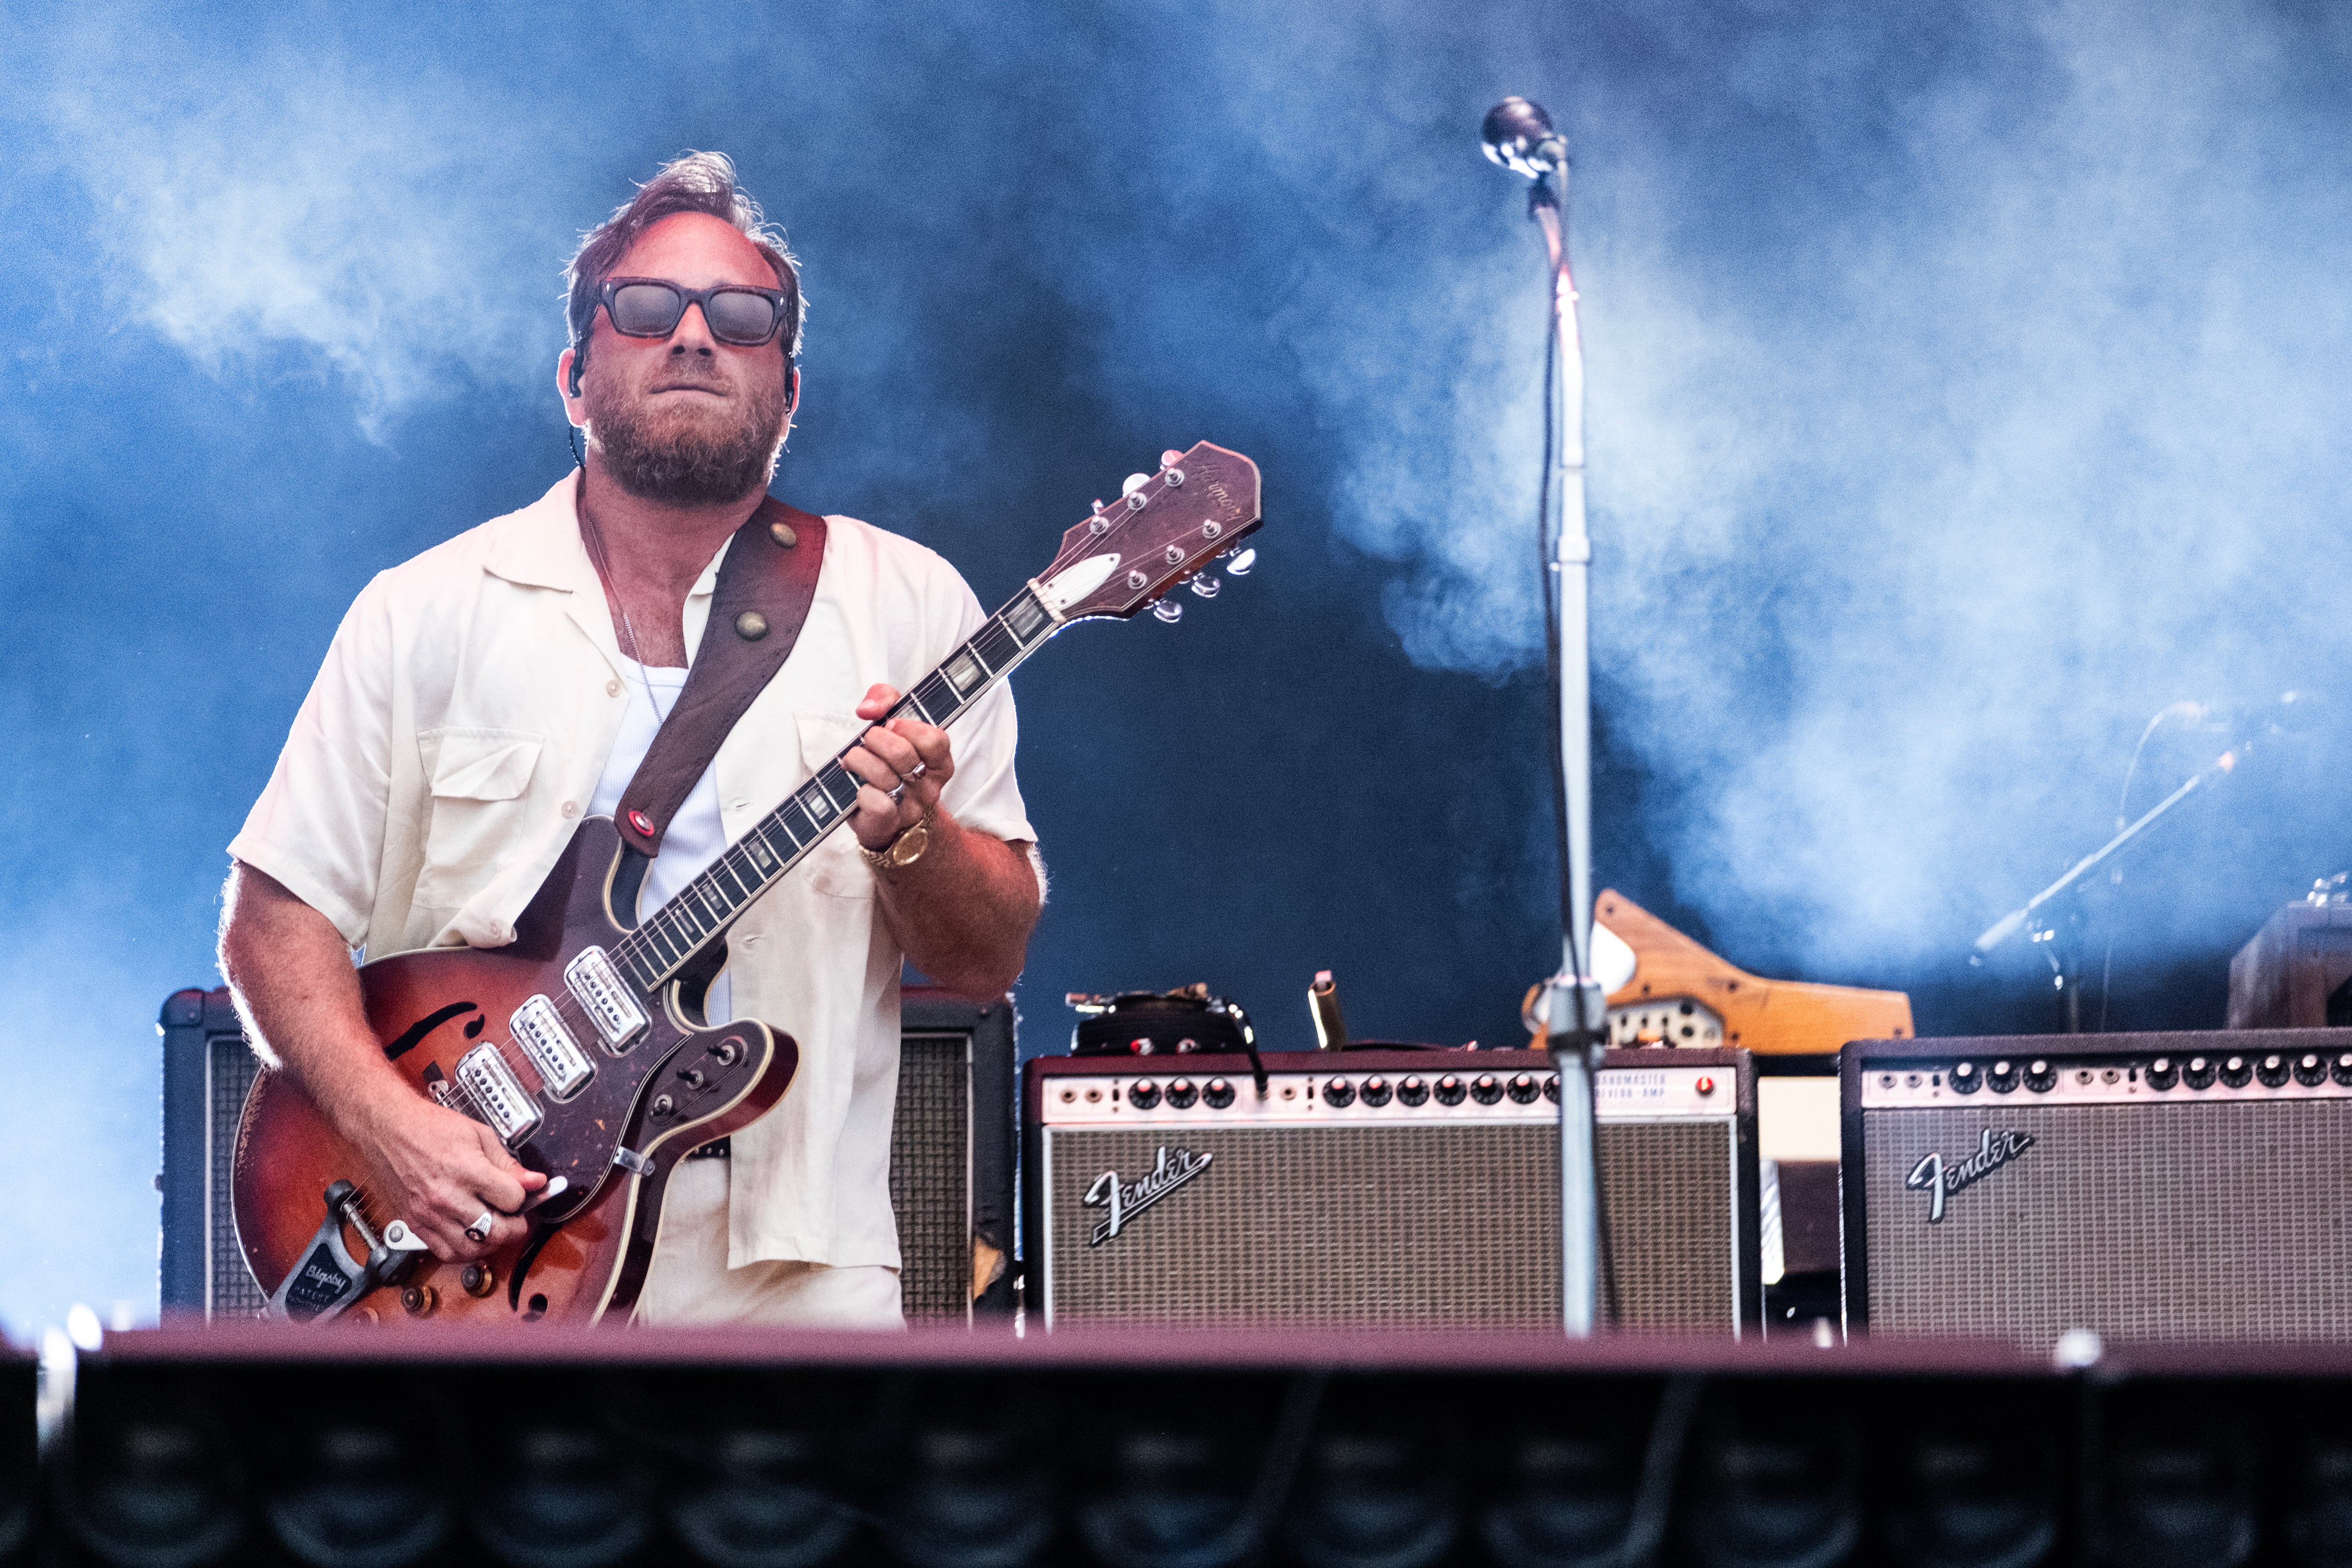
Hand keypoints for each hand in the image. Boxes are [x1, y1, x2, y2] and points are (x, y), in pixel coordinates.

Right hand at [354, 1093, 546, 1260]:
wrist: (388, 1129)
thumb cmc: (431, 1127)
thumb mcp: (480, 1135)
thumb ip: (508, 1164)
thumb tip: (536, 1182)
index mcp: (468, 1171)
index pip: (513, 1200)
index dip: (524, 1197)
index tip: (523, 1192)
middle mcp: (448, 1198)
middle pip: (496, 1232)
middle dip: (515, 1228)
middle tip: (517, 1218)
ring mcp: (429, 1214)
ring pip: (471, 1250)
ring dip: (490, 1243)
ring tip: (494, 1227)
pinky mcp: (415, 1223)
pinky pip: (445, 1253)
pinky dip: (463, 1251)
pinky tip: (470, 1236)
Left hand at [843, 684, 955, 852]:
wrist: (881, 818)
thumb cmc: (887, 764)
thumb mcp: (892, 725)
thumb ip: (885, 699)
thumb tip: (869, 708)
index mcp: (940, 762)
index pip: (934, 738)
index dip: (905, 726)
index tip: (889, 724)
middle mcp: (931, 787)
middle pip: (902, 753)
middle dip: (874, 738)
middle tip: (867, 741)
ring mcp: (912, 808)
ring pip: (882, 775)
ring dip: (857, 760)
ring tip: (853, 761)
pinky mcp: (889, 824)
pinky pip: (876, 803)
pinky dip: (860, 791)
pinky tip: (858, 789)